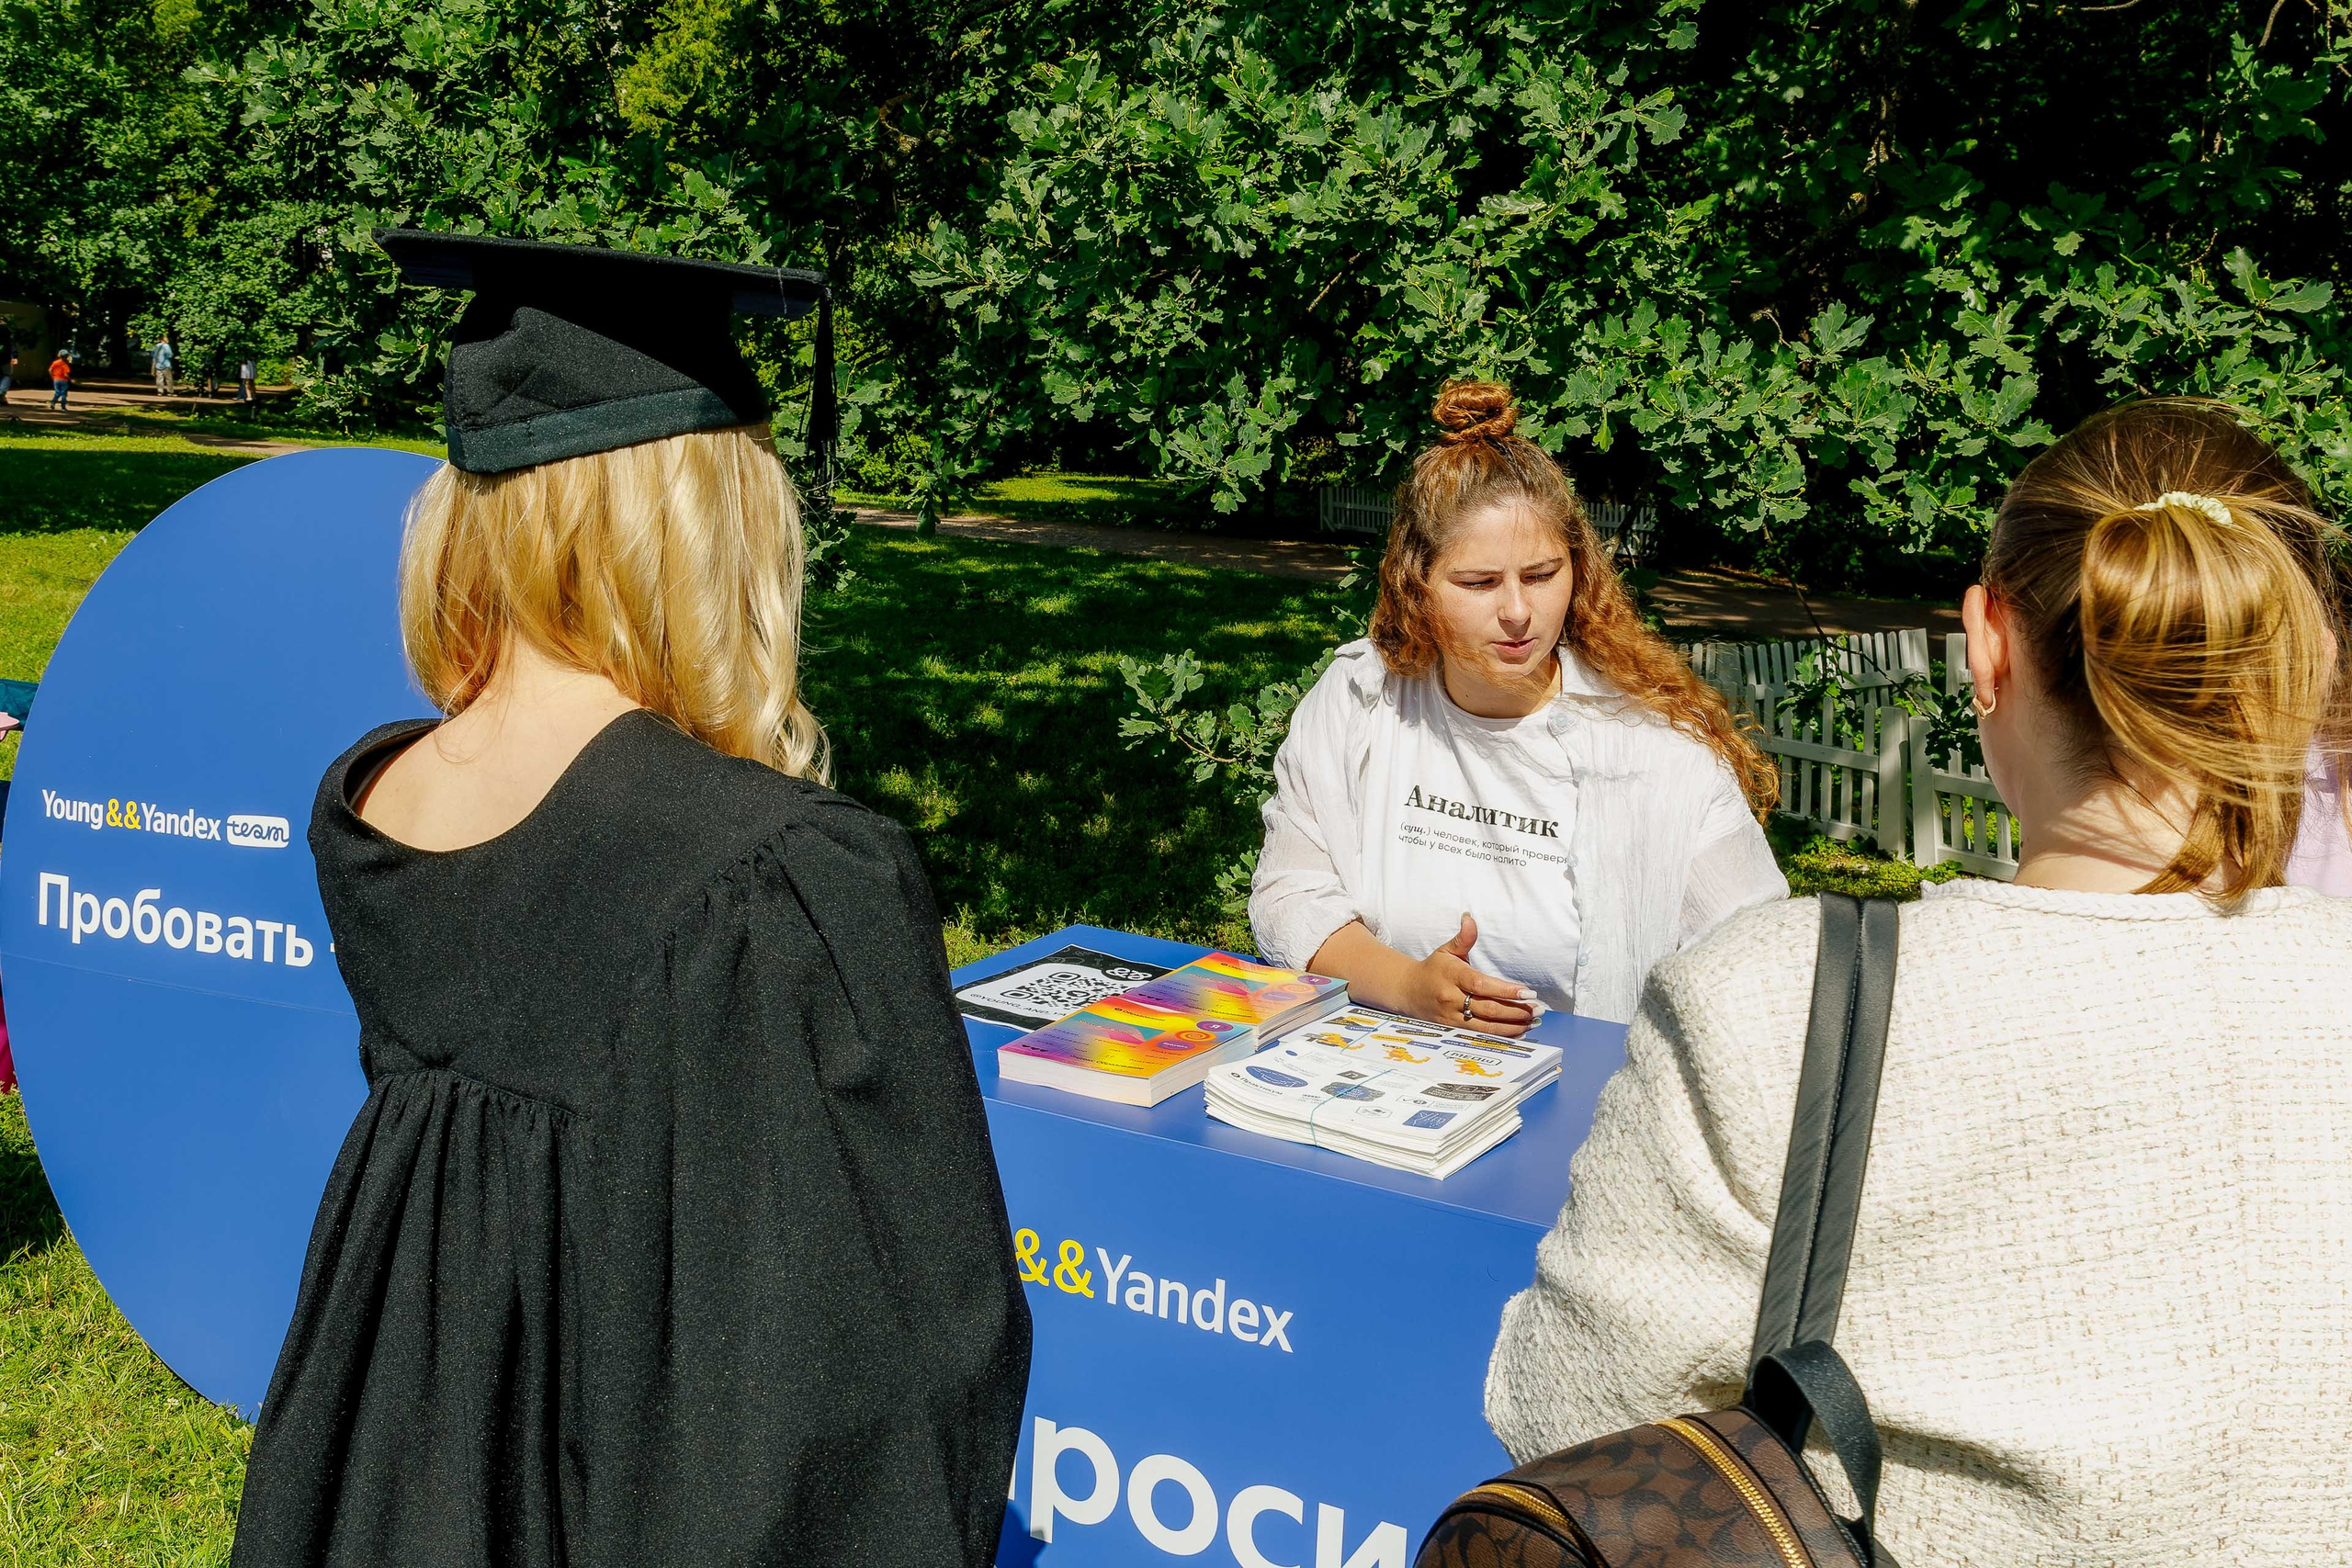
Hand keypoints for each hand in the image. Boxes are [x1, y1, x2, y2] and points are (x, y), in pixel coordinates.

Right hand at [1403, 914, 1538, 1036]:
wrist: (1407, 990)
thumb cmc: (1433, 969)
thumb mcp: (1447, 950)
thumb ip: (1463, 938)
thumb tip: (1469, 917)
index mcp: (1452, 975)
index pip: (1482, 985)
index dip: (1506, 990)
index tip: (1528, 992)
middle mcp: (1451, 998)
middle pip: (1488, 1008)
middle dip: (1516, 1010)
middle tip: (1537, 1009)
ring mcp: (1450, 1016)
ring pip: (1486, 1026)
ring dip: (1512, 1026)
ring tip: (1532, 1021)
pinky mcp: (1451, 1029)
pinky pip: (1479, 1036)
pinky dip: (1500, 1036)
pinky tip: (1517, 1032)